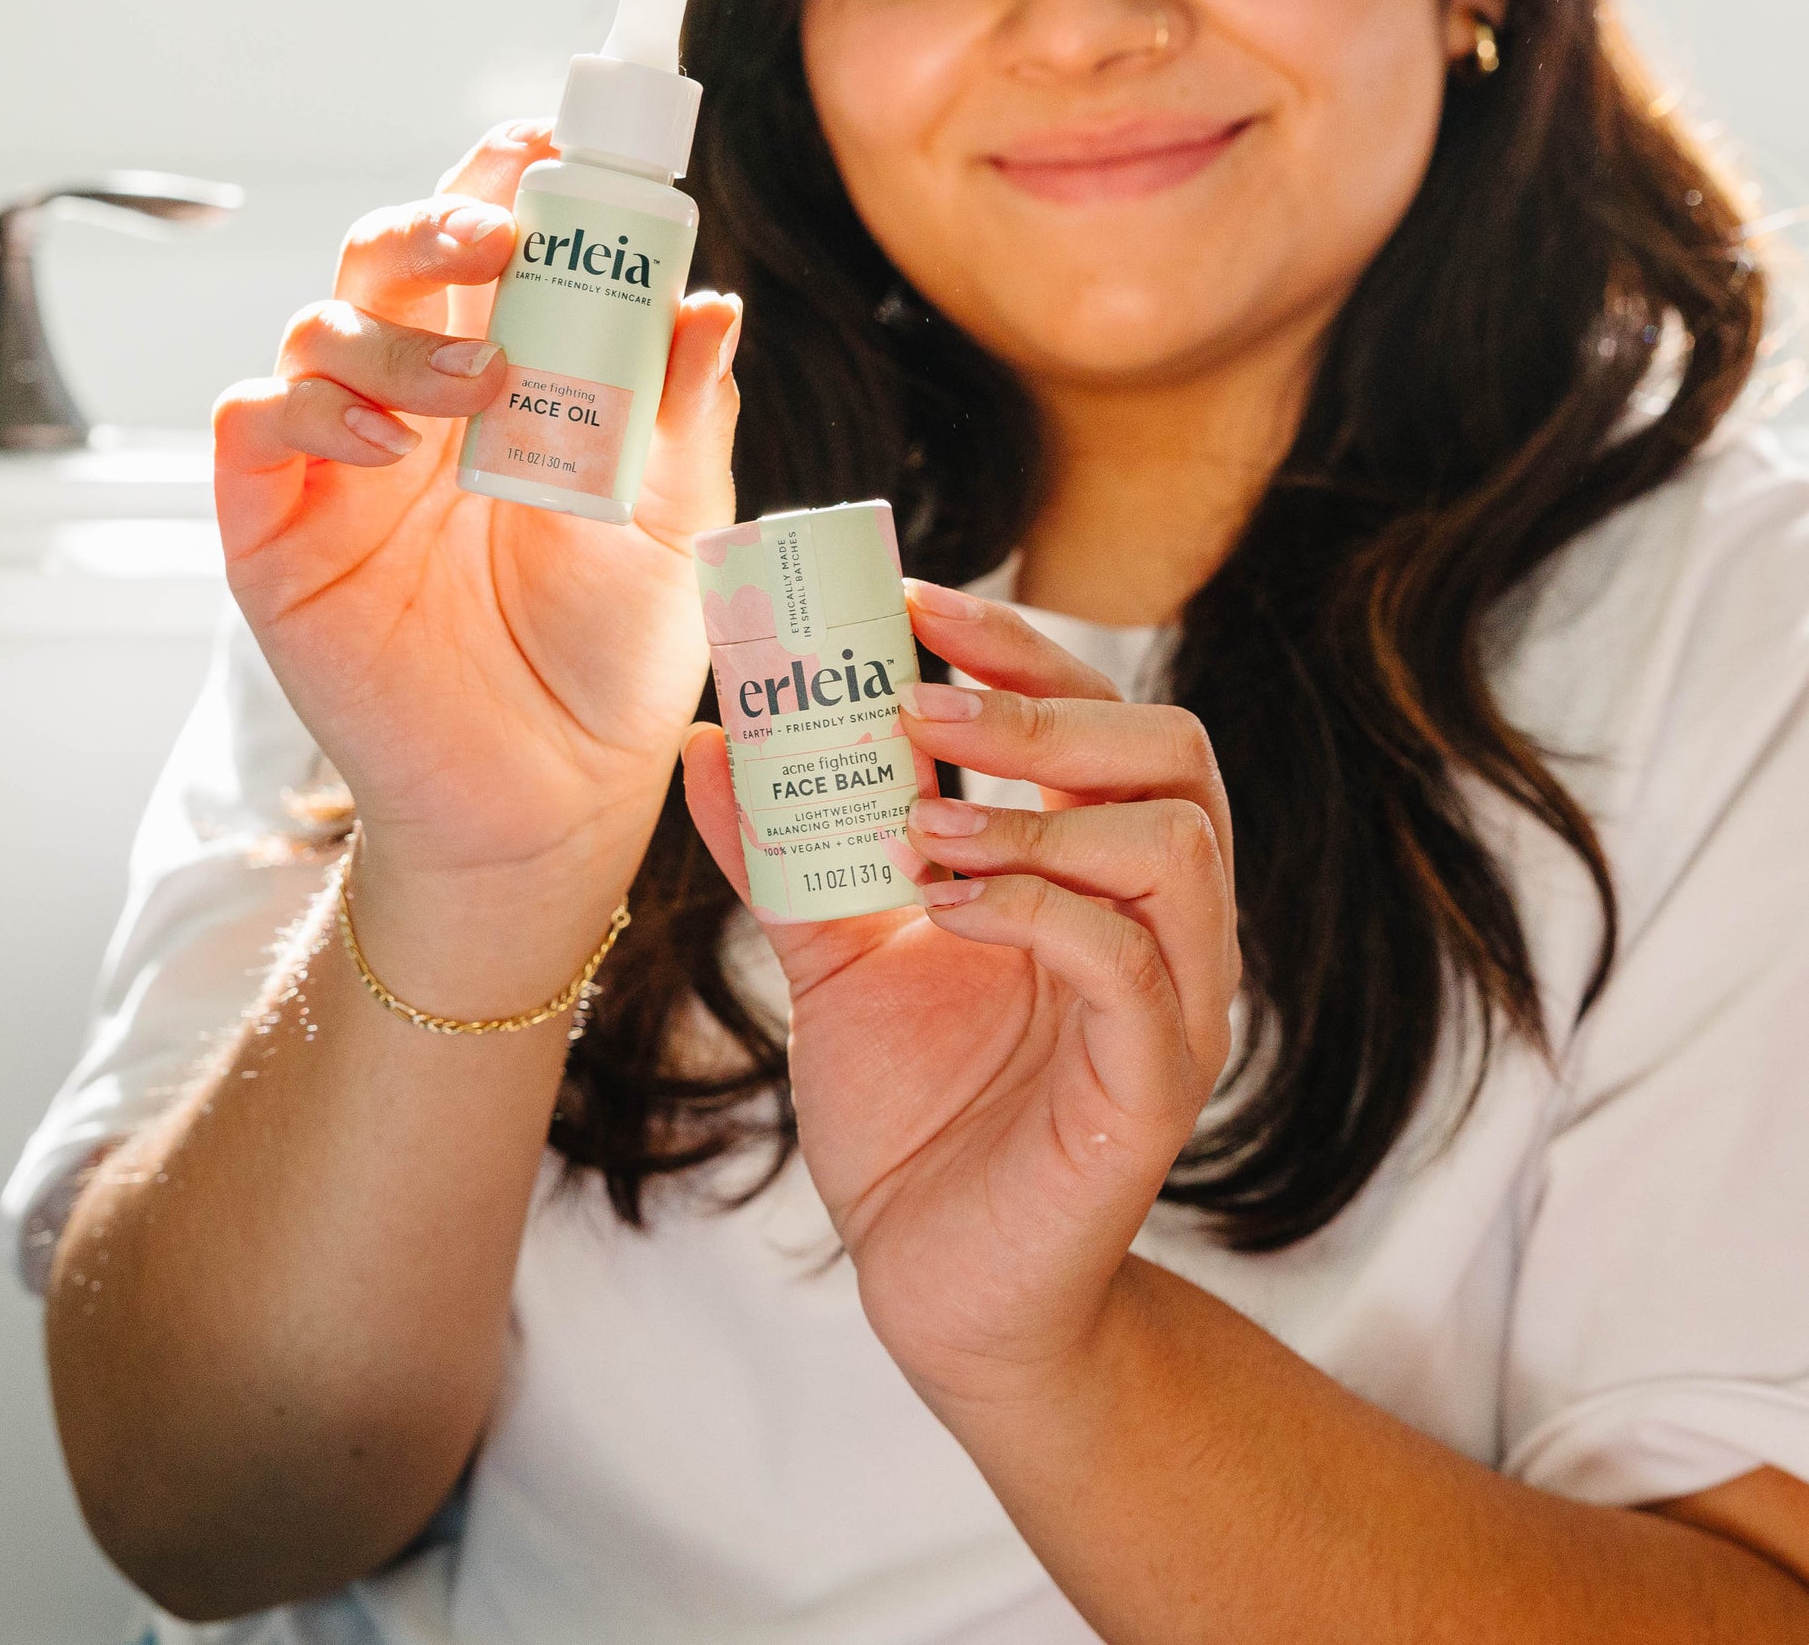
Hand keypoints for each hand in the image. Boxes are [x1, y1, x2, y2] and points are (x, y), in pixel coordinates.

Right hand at [214, 123, 741, 899]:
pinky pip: (253, 426)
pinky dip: (307, 410)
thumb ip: (682, 414)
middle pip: (393, 261)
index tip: (556, 151)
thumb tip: (712, 302)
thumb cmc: (615, 659)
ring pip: (320, 327)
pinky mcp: (279, 530)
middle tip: (501, 237)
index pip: (495, 254)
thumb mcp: (673, 526)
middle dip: (439, 225)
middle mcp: (423, 406)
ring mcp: (344, 465)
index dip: (509, 185)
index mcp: (517, 385)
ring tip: (478, 390)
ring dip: (392, 332)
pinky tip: (386, 450)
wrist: (556, 792)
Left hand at [683, 583, 1238, 1408]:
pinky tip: (945, 912)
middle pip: (1171, 751)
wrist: (939, 1288)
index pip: (1103, 716)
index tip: (915, 601)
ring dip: (1038, 813)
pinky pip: (1127, 967)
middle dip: (1042, 705)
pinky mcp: (1153, 1087)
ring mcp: (1173, 1003)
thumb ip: (792, 853)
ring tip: (923, 832)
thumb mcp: (837, 961)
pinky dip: (1035, 913)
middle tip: (918, 698)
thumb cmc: (912, 1117)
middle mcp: (1158, 924)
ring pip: (1175, 842)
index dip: (1021, 648)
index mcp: (1096, 874)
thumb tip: (714, 740)